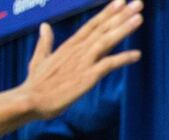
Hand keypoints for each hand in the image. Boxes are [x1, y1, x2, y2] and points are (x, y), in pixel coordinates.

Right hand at [17, 0, 142, 119]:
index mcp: (69, 46)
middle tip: (138, 3)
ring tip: (139, 17)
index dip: (107, 13)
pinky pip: (108, 64)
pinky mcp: (87, 77)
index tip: (121, 1)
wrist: (30, 101)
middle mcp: (78, 50)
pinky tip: (137, 55)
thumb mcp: (39, 59)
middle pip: (103, 28)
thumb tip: (44, 26)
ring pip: (107, 41)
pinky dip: (123, 58)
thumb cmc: (35, 85)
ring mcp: (83, 62)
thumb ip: (45, 42)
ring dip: (124, 29)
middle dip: (121, 15)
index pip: (92, 25)